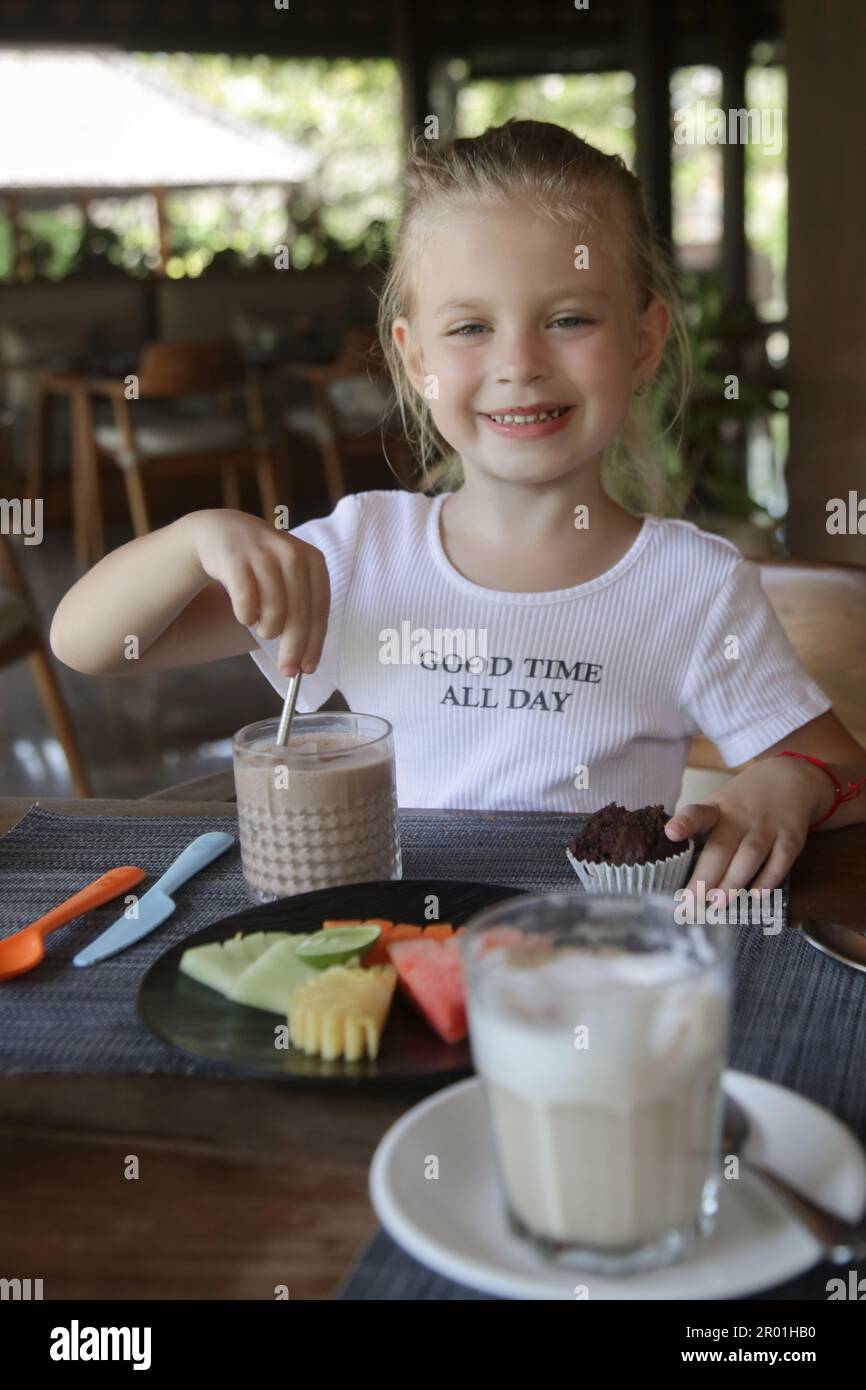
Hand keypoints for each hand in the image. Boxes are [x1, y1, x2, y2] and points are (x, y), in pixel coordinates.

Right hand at [187, 509, 329, 675]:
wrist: (222, 533)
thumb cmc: (262, 566)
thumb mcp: (289, 578)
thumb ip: (301, 609)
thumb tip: (305, 660)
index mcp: (313, 559)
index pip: (320, 609)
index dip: (315, 643)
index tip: (308, 669)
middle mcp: (291, 553)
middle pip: (299, 614)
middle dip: (293, 649)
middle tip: (287, 671)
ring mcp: (263, 553)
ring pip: (274, 611)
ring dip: (268, 630)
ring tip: (262, 627)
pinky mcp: (235, 558)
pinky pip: (246, 604)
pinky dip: (246, 617)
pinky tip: (246, 615)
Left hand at [663, 757, 820, 893]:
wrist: (788, 779)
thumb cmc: (742, 803)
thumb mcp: (717, 807)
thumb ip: (699, 832)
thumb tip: (676, 869)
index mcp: (716, 809)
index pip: (697, 814)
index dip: (684, 823)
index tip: (671, 833)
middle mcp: (741, 816)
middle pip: (721, 846)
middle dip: (705, 877)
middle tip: (691, 902)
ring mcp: (767, 826)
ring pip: (749, 856)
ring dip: (733, 882)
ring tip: (717, 904)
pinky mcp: (791, 838)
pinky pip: (780, 861)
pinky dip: (769, 879)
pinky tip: (756, 895)